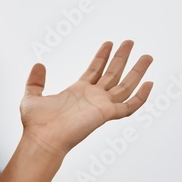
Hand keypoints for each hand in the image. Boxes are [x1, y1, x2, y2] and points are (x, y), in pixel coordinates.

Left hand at [20, 39, 153, 156]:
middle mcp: (92, 97)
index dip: (102, 56)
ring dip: (137, 71)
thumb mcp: (31, 97)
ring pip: (125, 86)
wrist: (41, 139)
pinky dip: (141, 97)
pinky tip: (149, 84)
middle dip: (121, 58)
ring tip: (147, 56)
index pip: (95, 70)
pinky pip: (129, 106)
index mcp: (77, 91)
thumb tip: (38, 64)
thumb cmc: (36, 124)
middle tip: (130, 42)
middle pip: (112, 74)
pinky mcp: (105, 114)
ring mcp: (101, 105)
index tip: (109, 43)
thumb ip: (35, 81)